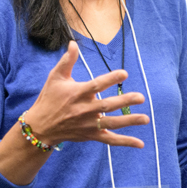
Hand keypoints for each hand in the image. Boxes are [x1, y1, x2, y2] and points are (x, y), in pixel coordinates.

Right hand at [23, 41, 149, 147]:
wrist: (40, 126)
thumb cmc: (49, 98)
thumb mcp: (55, 77)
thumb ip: (66, 60)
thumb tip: (73, 43)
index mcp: (78, 93)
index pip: (97, 85)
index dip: (110, 79)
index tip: (125, 74)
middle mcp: (85, 110)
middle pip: (107, 106)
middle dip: (124, 102)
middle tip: (140, 97)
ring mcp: (89, 124)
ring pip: (112, 123)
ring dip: (129, 121)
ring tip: (145, 118)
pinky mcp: (91, 135)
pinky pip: (110, 140)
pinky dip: (125, 142)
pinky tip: (140, 143)